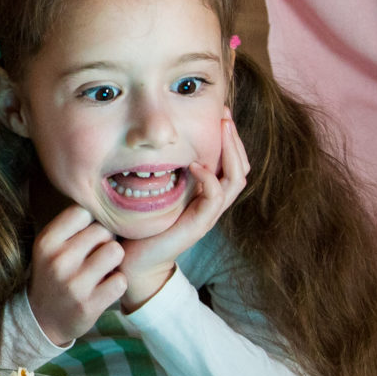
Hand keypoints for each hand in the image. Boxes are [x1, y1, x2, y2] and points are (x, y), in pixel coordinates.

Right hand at [26, 205, 127, 347]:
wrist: (42, 320)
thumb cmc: (53, 274)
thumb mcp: (50, 247)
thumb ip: (72, 225)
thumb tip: (107, 201)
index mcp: (46, 242)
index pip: (82, 212)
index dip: (91, 222)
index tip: (87, 235)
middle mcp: (58, 261)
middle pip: (103, 231)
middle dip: (105, 241)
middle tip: (96, 256)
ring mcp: (74, 285)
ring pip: (116, 252)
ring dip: (114, 262)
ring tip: (103, 270)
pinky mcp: (89, 306)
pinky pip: (121, 281)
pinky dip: (117, 284)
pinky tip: (104, 288)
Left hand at [116, 116, 249, 312]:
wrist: (135, 261)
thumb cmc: (142, 226)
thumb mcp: (156, 190)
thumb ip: (163, 170)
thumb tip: (155, 140)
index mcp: (206, 194)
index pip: (232, 163)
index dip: (230, 139)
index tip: (220, 114)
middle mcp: (212, 204)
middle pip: (241, 168)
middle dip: (234, 139)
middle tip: (224, 115)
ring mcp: (208, 215)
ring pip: (235, 180)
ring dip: (231, 152)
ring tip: (221, 129)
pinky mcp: (199, 226)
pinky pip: (215, 199)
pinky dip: (209, 179)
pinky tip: (195, 164)